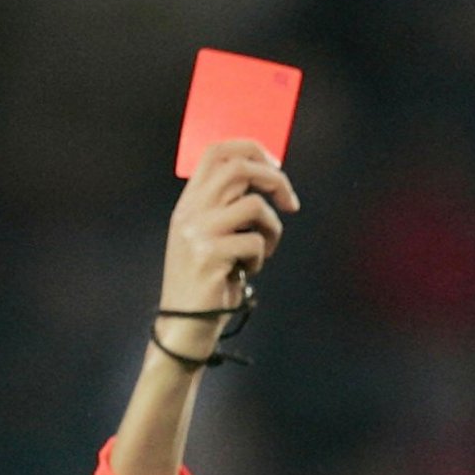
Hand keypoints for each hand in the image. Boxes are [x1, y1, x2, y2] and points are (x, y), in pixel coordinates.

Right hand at [156, 140, 299, 357]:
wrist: (184, 326)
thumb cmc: (205, 283)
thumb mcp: (209, 237)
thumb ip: (226, 208)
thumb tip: (267, 178)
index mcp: (188, 204)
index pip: (216, 152)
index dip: (251, 149)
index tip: (275, 166)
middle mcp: (189, 213)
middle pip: (239, 168)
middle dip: (276, 180)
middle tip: (291, 203)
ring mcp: (198, 233)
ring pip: (253, 205)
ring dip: (272, 228)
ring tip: (264, 250)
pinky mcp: (210, 256)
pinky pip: (255, 242)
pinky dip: (261, 257)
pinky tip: (247, 272)